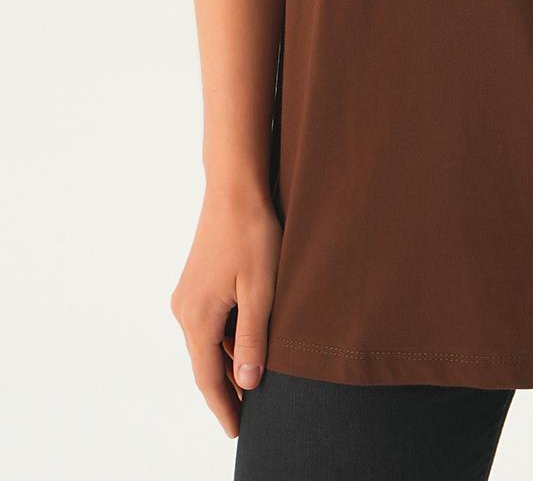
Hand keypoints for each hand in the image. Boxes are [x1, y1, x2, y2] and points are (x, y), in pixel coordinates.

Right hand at [170, 183, 281, 437]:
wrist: (235, 187)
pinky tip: (247, 342)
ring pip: (207, 343)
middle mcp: (184, 311)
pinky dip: (225, 339)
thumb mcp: (261, 290)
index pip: (208, 378)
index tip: (237, 432)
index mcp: (198, 318)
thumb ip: (253, 338)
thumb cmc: (252, 234)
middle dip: (225, 390)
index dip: (224, 407)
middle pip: (204, 363)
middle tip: (248, 416)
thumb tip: (248, 382)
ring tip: (253, 383)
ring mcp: (187, 296)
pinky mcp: (195, 283)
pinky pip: (209, 323)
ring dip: (227, 363)